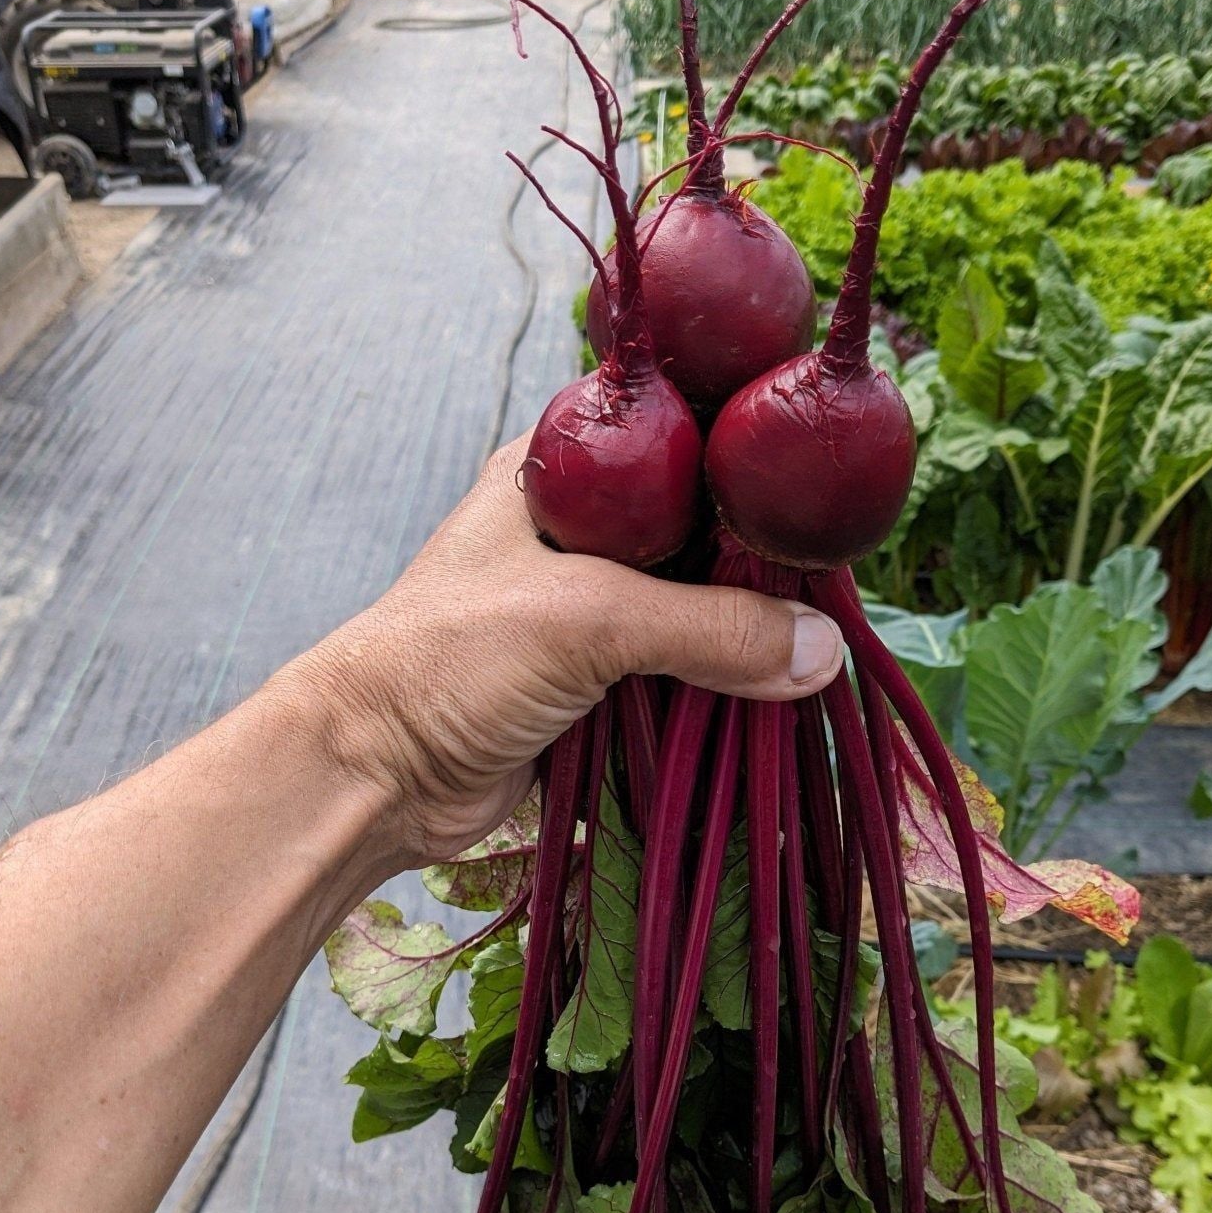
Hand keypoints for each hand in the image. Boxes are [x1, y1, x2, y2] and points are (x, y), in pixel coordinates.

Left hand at [297, 432, 845, 862]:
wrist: (374, 775)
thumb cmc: (451, 660)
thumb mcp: (589, 620)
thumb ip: (710, 628)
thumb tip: (823, 651)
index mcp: (563, 469)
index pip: (681, 436)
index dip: (750, 456)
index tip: (824, 485)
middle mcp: (582, 528)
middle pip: (705, 531)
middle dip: (764, 563)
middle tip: (837, 583)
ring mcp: (591, 607)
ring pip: (701, 608)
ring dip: (750, 636)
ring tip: (823, 646)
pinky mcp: (600, 680)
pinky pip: (686, 675)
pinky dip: (726, 689)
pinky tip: (781, 694)